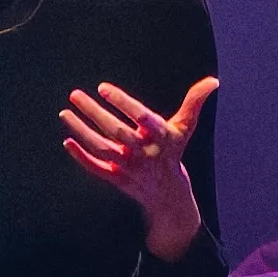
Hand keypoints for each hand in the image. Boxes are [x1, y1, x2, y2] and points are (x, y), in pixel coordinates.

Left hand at [57, 76, 222, 262]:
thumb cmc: (173, 152)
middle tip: (75, 94)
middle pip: (116, 132)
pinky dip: (81, 157)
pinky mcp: (117, 179)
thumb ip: (194, 103)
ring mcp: (129, 167)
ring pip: (101, 149)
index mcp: (161, 137)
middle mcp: (145, 153)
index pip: (142, 117)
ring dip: (81, 131)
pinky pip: (96, 168)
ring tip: (64, 113)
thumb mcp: (185, 128)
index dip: (123, 102)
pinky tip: (68, 141)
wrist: (169, 195)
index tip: (103, 88)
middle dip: (94, 113)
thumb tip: (212, 82)